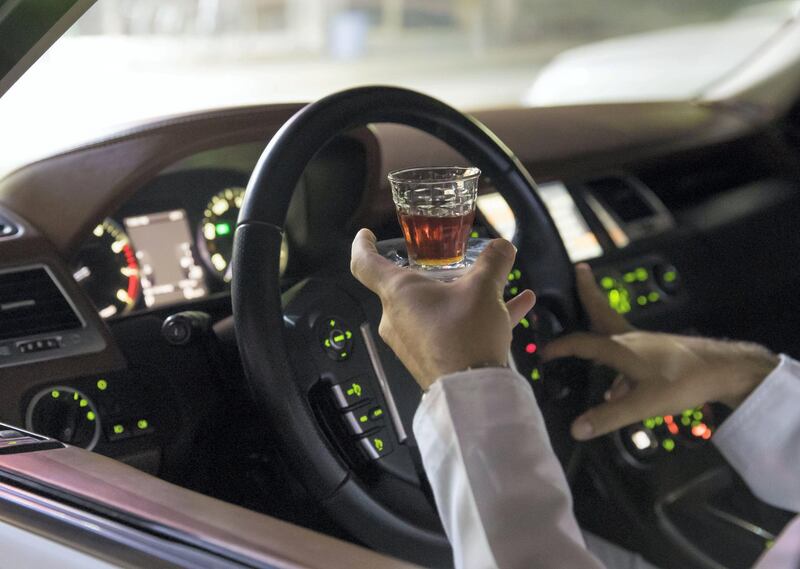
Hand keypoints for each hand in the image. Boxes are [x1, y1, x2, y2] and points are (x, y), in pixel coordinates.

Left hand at [351, 229, 535, 390]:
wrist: (472, 392)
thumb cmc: (466, 334)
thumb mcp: (484, 289)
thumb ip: (494, 262)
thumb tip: (503, 247)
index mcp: (397, 292)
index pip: (364, 263)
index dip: (362, 244)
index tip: (367, 235)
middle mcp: (395, 317)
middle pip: (407, 286)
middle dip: (435, 273)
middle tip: (459, 264)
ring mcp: (410, 341)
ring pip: (434, 308)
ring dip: (463, 296)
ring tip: (497, 287)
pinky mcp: (428, 359)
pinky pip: (449, 330)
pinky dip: (474, 318)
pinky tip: (516, 307)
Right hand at [542, 264, 778, 440]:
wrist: (724, 370)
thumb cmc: (681, 382)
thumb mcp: (642, 404)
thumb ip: (608, 417)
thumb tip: (575, 429)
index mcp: (619, 347)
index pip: (581, 343)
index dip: (560, 347)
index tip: (542, 352)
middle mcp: (630, 338)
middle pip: (602, 312)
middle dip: (589, 292)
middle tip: (580, 271)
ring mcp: (646, 343)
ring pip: (615, 335)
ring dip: (600, 334)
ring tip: (587, 350)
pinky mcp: (659, 351)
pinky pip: (629, 353)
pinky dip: (618, 363)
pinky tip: (621, 389)